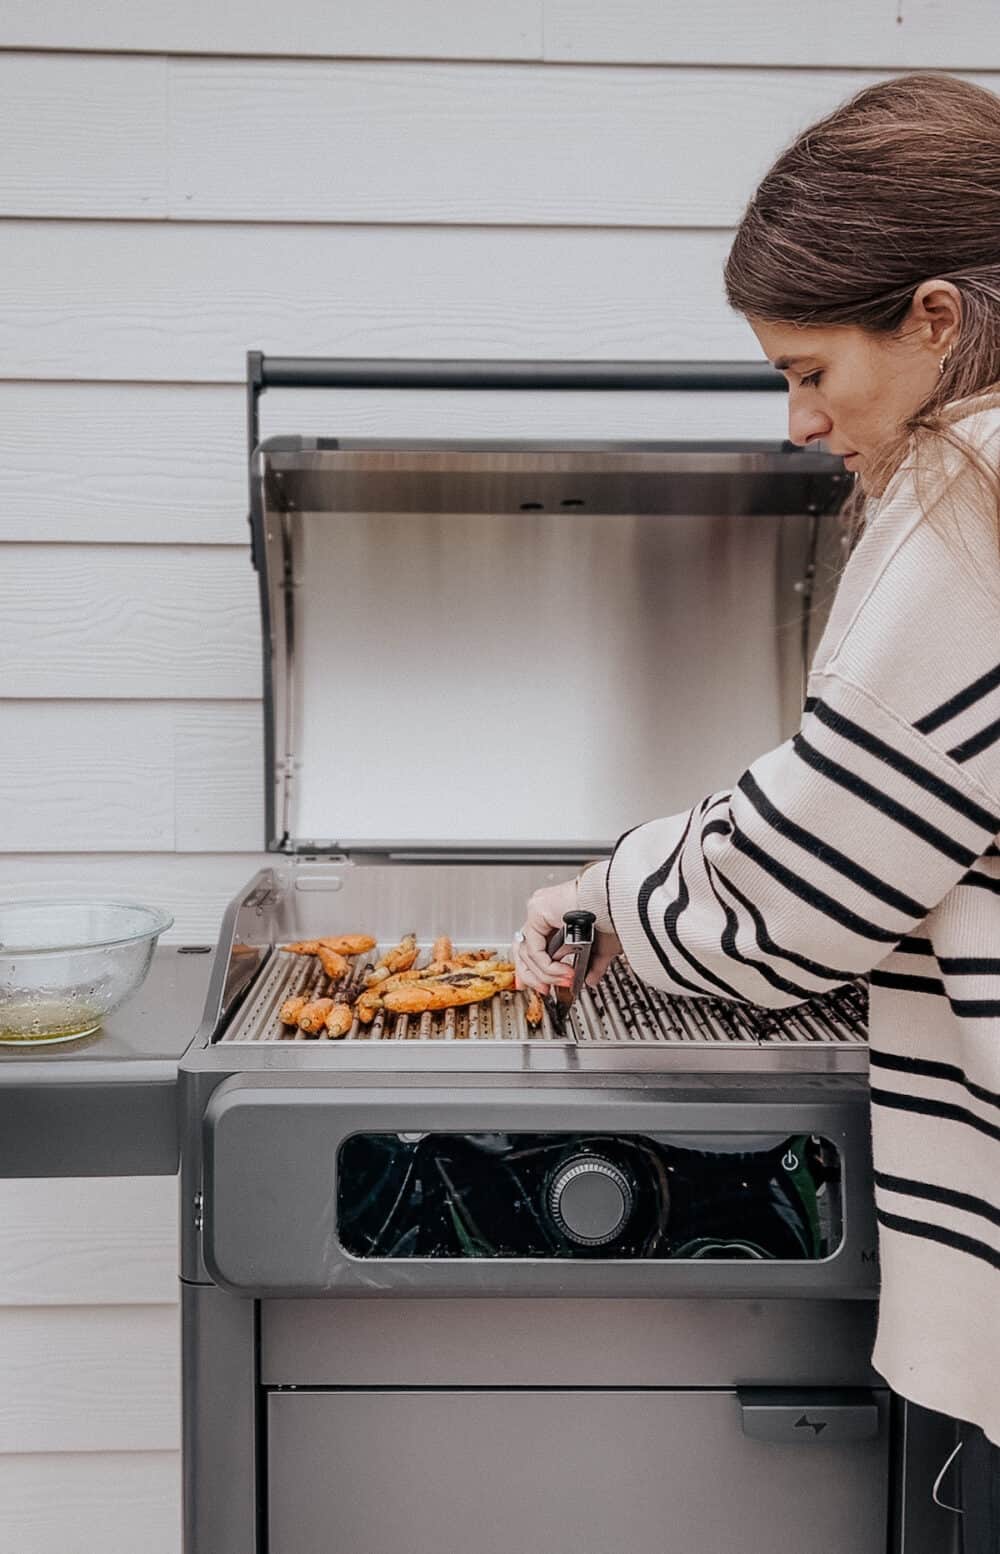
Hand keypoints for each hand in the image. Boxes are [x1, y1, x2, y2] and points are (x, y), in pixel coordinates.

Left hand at [513, 878, 622, 994]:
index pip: (533, 945)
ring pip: (527, 952)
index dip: (533, 968)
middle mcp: (544, 911)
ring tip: (565, 981)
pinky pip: (534, 948)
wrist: (616, 901)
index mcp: (555, 916)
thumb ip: (594, 965)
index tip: (541, 986)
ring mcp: (539, 910)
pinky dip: (547, 966)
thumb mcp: (602, 947)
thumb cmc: (614, 913)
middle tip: (544, 990)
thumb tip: (590, 980)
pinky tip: (563, 972)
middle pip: (523, 949)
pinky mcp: (538, 911)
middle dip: (532, 975)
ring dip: (546, 974)